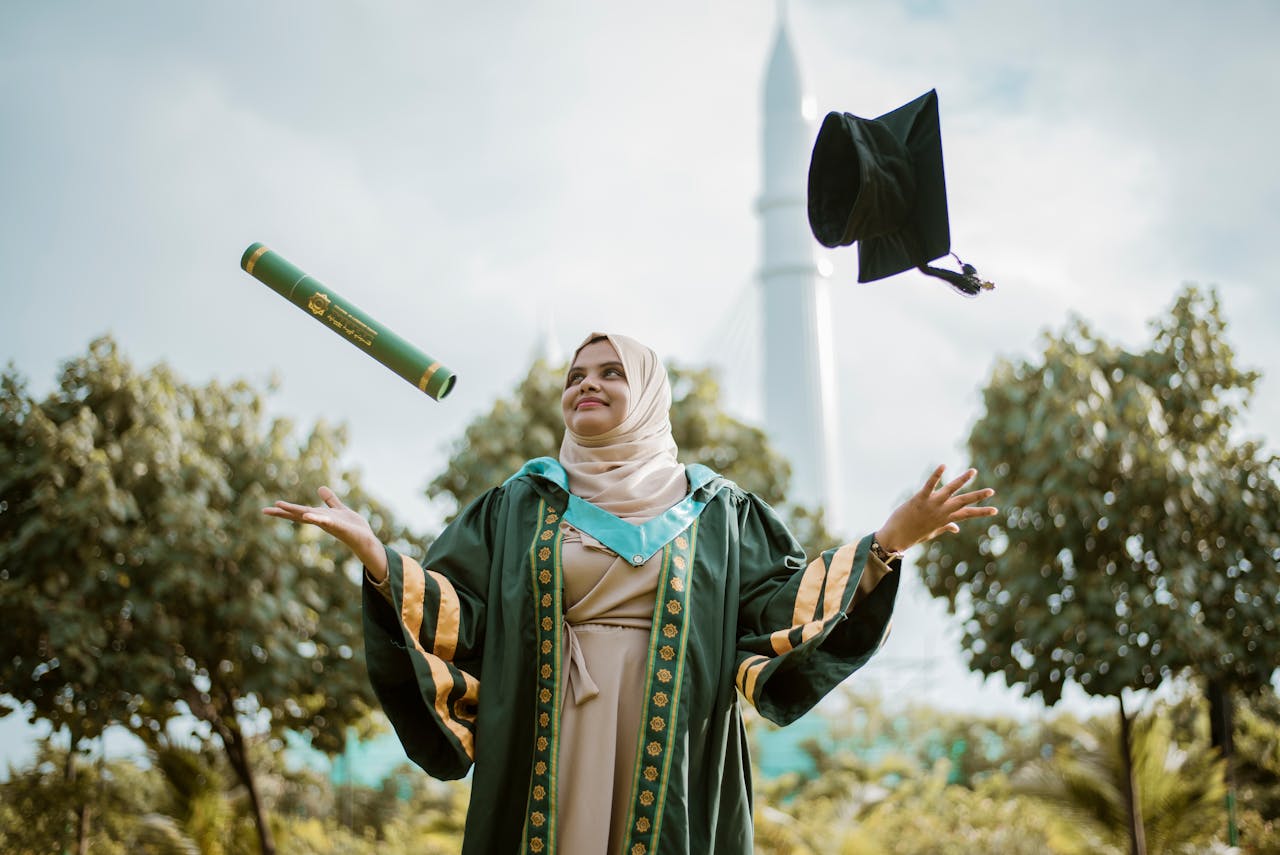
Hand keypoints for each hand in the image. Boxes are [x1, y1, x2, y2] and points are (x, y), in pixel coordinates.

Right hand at [263, 486, 387, 580]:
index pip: (299, 511)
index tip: (269, 507)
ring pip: (311, 517)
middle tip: (266, 509)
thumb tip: (320, 488)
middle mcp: (321, 520)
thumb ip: (330, 500)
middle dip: (284, 512)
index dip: (285, 509)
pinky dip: (318, 518)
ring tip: (281, 506)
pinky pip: (328, 521)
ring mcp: (329, 524)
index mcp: (320, 516)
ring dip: (297, 512)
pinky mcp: (340, 526)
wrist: (365, 538)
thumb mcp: (339, 509)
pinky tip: (309, 515)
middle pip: (299, 514)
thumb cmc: (352, 526)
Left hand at [875, 466, 997, 553]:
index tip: (995, 510)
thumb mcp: (932, 532)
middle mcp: (941, 512)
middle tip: (992, 490)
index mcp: (945, 519)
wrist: (895, 538)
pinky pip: (930, 485)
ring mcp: (931, 505)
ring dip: (962, 480)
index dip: (981, 512)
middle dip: (978, 496)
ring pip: (950, 490)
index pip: (967, 514)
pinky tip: (944, 466)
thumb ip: (945, 527)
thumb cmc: (913, 534)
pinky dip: (936, 475)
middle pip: (963, 502)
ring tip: (973, 471)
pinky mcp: (919, 499)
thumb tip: (956, 528)